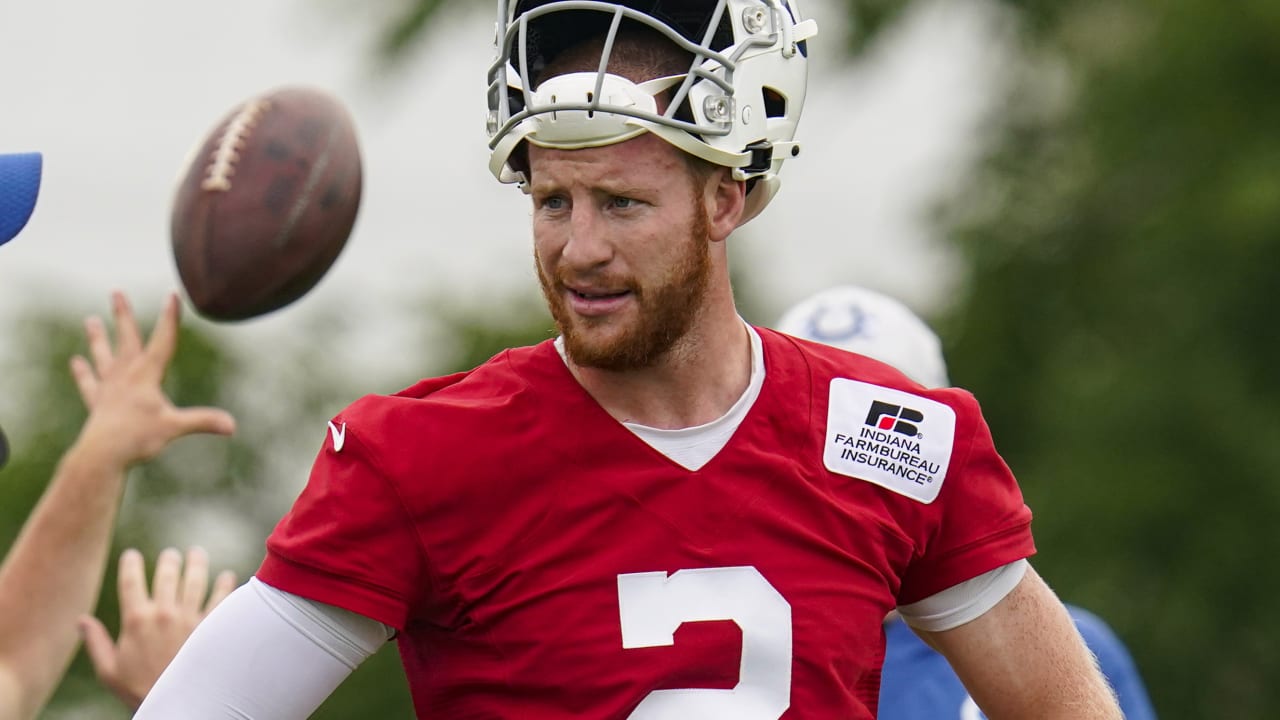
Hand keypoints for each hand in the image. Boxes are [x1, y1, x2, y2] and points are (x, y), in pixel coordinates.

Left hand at [69, 291, 235, 467]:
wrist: (101, 454)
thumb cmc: (138, 439)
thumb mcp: (175, 427)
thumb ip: (203, 421)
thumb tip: (232, 426)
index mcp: (147, 375)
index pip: (163, 340)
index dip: (169, 317)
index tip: (172, 294)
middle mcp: (125, 376)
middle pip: (126, 339)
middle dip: (123, 315)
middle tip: (116, 292)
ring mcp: (109, 388)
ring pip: (103, 356)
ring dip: (97, 338)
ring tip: (90, 320)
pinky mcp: (97, 403)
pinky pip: (89, 384)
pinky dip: (83, 373)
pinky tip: (76, 361)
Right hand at [79, 547, 236, 710]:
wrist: (175, 705)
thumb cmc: (139, 690)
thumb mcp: (109, 670)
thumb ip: (96, 642)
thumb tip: (80, 621)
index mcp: (136, 620)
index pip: (131, 581)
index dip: (130, 564)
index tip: (132, 554)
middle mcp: (164, 614)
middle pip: (167, 575)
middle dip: (168, 560)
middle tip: (171, 554)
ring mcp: (189, 619)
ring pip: (195, 581)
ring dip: (197, 564)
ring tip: (197, 553)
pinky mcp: (210, 628)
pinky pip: (220, 600)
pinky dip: (225, 585)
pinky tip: (227, 576)